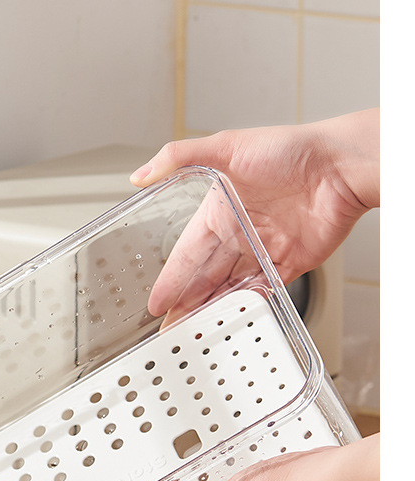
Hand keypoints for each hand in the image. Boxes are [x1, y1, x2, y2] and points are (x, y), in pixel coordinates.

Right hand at [131, 112, 378, 321]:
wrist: (340, 166)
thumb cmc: (289, 148)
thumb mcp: (225, 146)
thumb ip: (179, 157)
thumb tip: (141, 173)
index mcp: (219, 209)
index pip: (186, 252)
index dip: (171, 279)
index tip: (156, 302)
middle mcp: (240, 231)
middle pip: (206, 277)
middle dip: (186, 304)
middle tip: (169, 331)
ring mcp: (265, 249)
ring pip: (231, 288)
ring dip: (212, 311)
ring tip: (193, 334)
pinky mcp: (292, 263)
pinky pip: (263, 291)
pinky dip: (246, 307)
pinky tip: (231, 322)